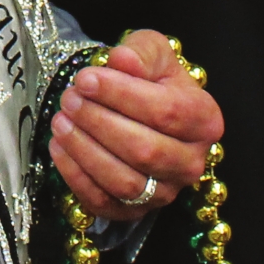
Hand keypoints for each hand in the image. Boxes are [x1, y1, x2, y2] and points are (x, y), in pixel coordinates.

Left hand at [48, 30, 225, 222]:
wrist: (147, 108)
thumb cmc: (153, 78)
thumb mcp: (153, 52)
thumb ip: (141, 52)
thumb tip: (122, 60)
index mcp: (205, 121)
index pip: (166, 112)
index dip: (122, 95)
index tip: (86, 78)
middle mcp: (191, 162)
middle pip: (145, 150)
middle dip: (99, 122)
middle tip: (69, 99)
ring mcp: (166, 193)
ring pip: (124, 181)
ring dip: (85, 151)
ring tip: (60, 121)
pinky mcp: (135, 211)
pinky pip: (104, 202)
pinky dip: (76, 177)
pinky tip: (58, 147)